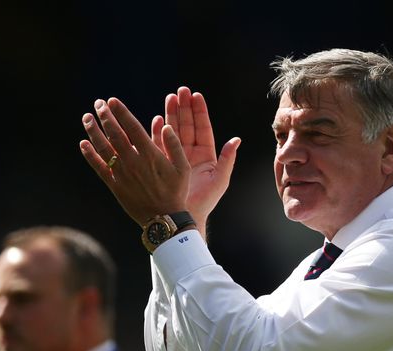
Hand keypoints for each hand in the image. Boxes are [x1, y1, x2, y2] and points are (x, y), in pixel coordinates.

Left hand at [79, 97, 189, 226]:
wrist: (164, 219)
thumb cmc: (176, 192)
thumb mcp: (183, 168)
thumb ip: (174, 145)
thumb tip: (166, 125)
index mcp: (151, 155)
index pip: (132, 128)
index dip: (121, 113)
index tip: (112, 101)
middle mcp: (133, 162)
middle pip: (115, 134)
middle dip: (105, 116)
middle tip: (98, 103)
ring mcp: (122, 174)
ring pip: (103, 148)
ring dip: (93, 131)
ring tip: (87, 117)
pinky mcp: (115, 185)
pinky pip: (99, 167)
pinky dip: (90, 155)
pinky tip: (83, 144)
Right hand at [151, 87, 240, 235]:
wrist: (184, 217)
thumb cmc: (205, 201)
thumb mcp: (220, 179)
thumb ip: (227, 159)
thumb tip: (236, 139)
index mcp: (206, 155)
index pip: (202, 128)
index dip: (199, 112)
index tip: (196, 95)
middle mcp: (190, 153)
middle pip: (187, 125)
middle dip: (184, 108)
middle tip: (181, 90)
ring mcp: (175, 157)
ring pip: (173, 130)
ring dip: (171, 114)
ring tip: (169, 97)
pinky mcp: (162, 162)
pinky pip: (159, 143)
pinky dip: (158, 131)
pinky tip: (156, 119)